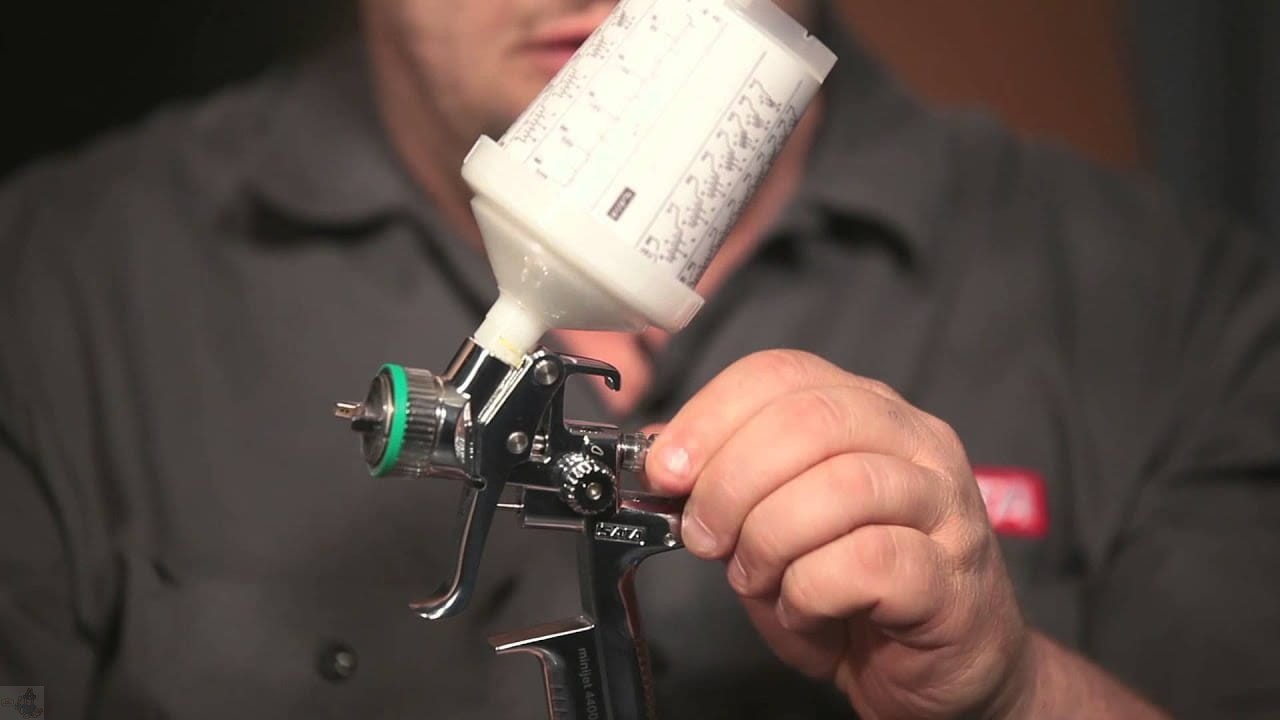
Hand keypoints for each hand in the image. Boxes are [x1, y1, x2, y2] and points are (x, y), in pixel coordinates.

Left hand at [645, 350, 1030, 718]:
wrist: (937, 669)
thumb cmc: (853, 592)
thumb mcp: (770, 524)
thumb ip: (726, 481)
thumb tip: (659, 448)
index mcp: (865, 412)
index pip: (782, 373)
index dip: (711, 415)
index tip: (666, 469)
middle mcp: (915, 442)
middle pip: (809, 419)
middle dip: (732, 479)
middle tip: (704, 533)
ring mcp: (943, 507)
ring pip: (842, 486)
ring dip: (770, 537)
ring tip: (755, 575)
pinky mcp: (952, 577)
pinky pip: (868, 561)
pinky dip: (812, 588)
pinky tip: (804, 607)